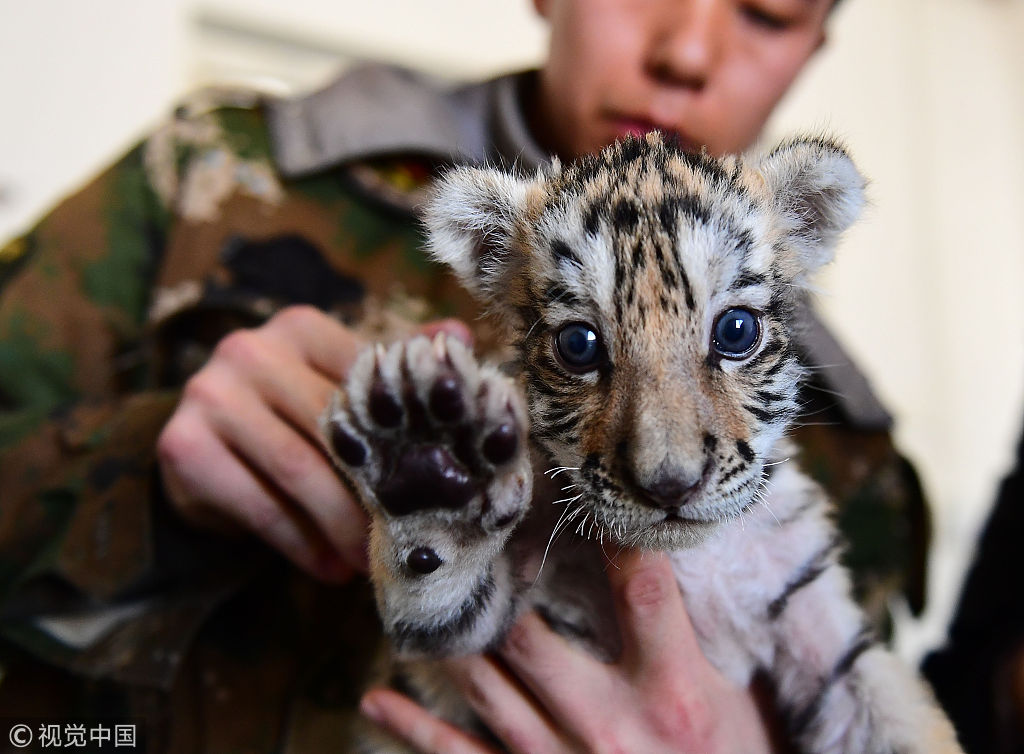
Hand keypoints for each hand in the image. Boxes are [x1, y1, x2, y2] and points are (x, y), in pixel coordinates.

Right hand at [157, 304, 470, 582]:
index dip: (407, 437)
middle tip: (413, 537)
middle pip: (335, 428)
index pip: (368, 381)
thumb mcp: (339, 384)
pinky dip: (301, 544)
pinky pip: (259, 505)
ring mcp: (210, 394)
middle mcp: (250, 350)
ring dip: (343, 527)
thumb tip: (462, 337)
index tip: (444, 485)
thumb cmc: (288, 414)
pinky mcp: (183, 444)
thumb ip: (394, 365)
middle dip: (377, 492)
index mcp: (301, 327)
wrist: (201, 448)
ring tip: (374, 562)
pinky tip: (329, 569)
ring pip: (299, 470)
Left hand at [359, 548, 783, 752]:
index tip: (584, 488)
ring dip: (449, 638)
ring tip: (417, 590)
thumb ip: (694, 641)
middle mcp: (610, 729)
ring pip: (486, 688)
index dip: (612, 534)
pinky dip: (415, 728)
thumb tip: (657, 559)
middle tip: (474, 534)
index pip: (640, 592)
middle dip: (500, 583)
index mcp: (672, 696)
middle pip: (532, 639)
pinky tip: (378, 697)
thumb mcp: (734, 703)